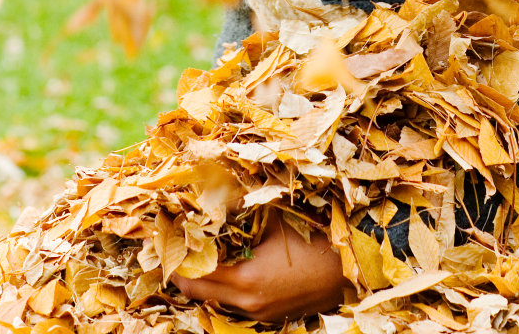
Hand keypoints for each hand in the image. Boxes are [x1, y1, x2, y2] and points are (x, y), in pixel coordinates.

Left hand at [172, 215, 347, 317]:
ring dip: (204, 282)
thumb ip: (242, 216)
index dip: (178, 256)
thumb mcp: (275, 220)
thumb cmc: (315, 237)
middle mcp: (249, 302)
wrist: (350, 268)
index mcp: (246, 278)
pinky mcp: (271, 317)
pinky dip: (225, 290)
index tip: (168, 238)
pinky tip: (227, 270)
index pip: (195, 273)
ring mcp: (260, 313)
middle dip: (184, 273)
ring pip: (216, 301)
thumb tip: (214, 201)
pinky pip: (236, 305)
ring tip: (198, 257)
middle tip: (174, 250)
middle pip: (199, 293)